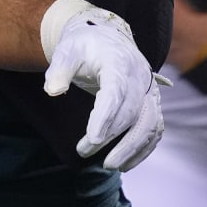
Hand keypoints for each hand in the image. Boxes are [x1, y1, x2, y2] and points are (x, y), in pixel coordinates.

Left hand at [41, 0, 162, 168]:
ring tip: (110, 166)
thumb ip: (59, 69)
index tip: (92, 138)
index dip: (105, 117)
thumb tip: (51, 90)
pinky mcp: (152, 103)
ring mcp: (149, 91)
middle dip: (109, 136)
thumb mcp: (67, 50)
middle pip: (130, 112)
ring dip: (132, 149)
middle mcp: (139, 78)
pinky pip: (155, 129)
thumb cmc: (85, 46)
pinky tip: (126, 163)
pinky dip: (144, 148)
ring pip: (149, 125)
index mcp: (118, 62)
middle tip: (83, 151)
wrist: (108, 40)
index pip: (115, 93)